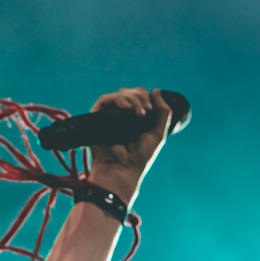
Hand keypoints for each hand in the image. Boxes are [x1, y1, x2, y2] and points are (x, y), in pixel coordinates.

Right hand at [86, 87, 172, 202]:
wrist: (123, 170)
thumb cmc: (140, 157)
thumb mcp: (158, 133)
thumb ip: (163, 112)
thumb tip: (156, 90)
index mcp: (135, 118)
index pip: (140, 96)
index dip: (147, 97)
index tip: (152, 109)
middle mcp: (121, 114)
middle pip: (131, 92)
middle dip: (141, 97)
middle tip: (146, 112)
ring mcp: (109, 115)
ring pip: (120, 94)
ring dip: (133, 99)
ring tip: (139, 114)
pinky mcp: (96, 117)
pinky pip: (105, 99)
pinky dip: (118, 99)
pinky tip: (127, 108)